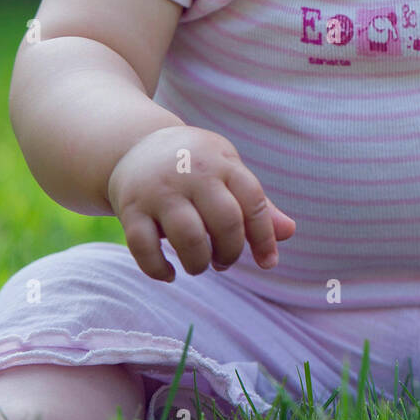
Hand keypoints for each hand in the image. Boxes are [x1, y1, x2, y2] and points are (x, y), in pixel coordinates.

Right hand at [106, 126, 295, 281]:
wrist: (136, 145)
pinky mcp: (130, 208)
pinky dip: (159, 270)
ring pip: (187, 237)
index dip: (264, 237)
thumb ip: (258, 204)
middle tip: (225, 261)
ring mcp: (159, 191)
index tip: (268, 263)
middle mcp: (192, 174)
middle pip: (225, 221)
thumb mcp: (229, 172)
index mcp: (222, 163)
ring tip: (199, 265)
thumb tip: (289, 232)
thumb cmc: (197, 166)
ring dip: (199, 263)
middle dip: (231, 252)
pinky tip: (170, 274)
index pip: (254, 202)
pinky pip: (143, 247)